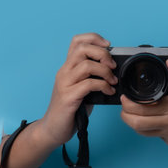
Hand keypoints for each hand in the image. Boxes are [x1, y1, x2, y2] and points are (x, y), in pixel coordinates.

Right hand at [38, 33, 117, 147]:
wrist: (53, 129)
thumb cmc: (70, 110)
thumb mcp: (82, 89)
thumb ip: (92, 77)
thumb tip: (114, 71)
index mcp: (68, 67)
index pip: (77, 41)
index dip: (94, 38)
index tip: (108, 45)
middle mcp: (64, 72)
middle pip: (83, 49)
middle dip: (102, 54)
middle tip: (113, 66)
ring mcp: (65, 84)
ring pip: (87, 65)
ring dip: (105, 71)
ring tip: (112, 81)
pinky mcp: (68, 97)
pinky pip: (88, 84)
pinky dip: (103, 86)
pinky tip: (109, 92)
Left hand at [120, 60, 167, 151]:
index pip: (142, 106)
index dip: (128, 103)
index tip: (125, 97)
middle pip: (137, 122)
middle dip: (125, 115)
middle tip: (125, 108)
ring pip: (144, 132)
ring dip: (135, 123)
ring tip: (135, 115)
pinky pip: (158, 136)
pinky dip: (154, 129)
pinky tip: (158, 122)